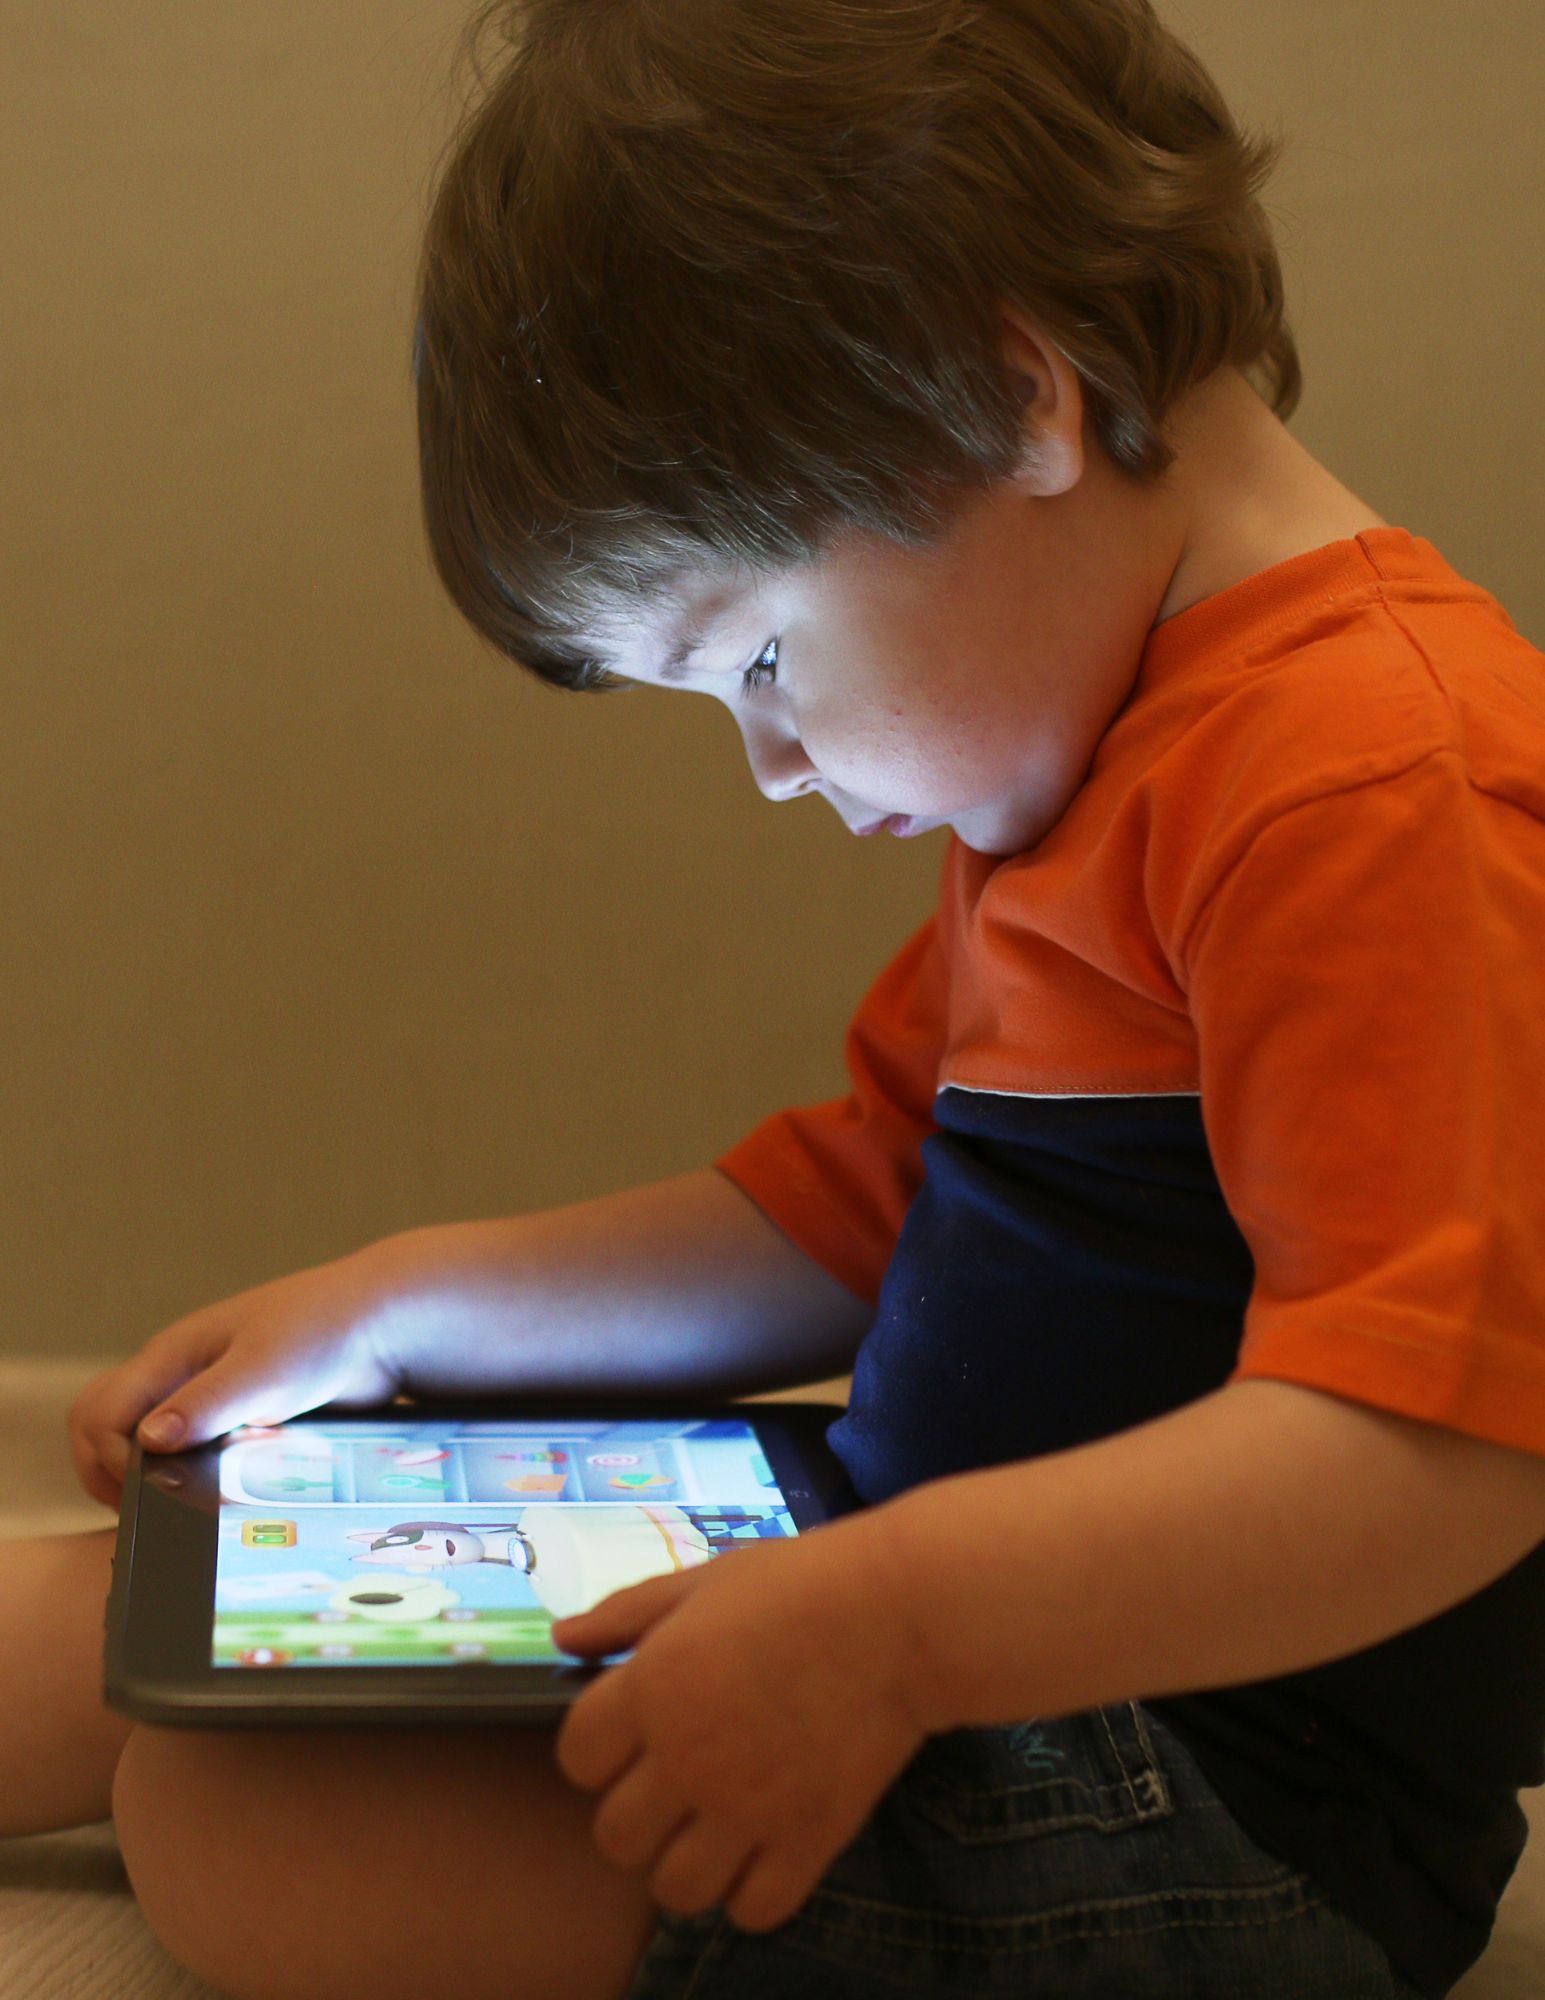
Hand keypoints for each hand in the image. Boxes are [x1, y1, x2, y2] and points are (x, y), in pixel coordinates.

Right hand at [68, 1251, 403, 1509]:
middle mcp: (179, 1376)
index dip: (108, 1459)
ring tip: (174, 1506)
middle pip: (103, 1427)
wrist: (385, 1325)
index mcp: (173, 1355)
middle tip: (145, 1510)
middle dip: (107, 1473)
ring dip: (144, 1477)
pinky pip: (186, 1451)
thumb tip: (147, 1441)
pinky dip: (182, 1475)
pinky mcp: (234, 1417)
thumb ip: (208, 1403)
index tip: (148, 1490)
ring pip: (141, 1442)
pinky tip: (209, 1497)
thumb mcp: (267, 1369)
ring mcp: (204, 1397)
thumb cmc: (326, 1332)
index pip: (98, 1413)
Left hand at [550, 1513, 927, 1933]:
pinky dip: (751, 1892)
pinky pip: (752, 1910)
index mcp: (653, 1689)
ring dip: (686, 1863)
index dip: (598, 1750)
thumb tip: (564, 1638)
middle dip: (636, 1814)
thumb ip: (627, 1613)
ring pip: (674, 1890)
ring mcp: (747, 1807)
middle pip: (615, 1837)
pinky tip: (763, 1850)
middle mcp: (687, 1758)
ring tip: (713, 1828)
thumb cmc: (797, 1584)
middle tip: (673, 1787)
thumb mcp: (703, 1581)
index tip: (632, 1736)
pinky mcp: (807, 1840)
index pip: (577, 1759)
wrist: (899, 1612)